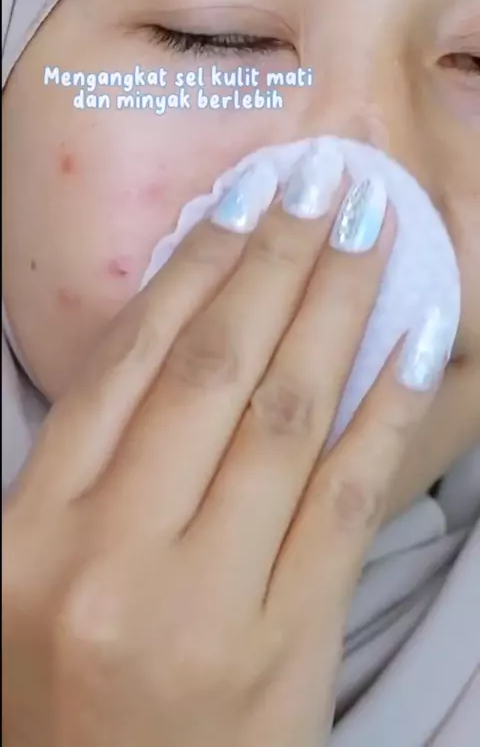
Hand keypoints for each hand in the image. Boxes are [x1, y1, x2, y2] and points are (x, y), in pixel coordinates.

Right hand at [2, 169, 440, 746]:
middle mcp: (111, 556)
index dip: (190, 273)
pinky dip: (386, 414)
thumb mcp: (30, 575)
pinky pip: (346, 504)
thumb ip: (85, 469)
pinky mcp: (289, 650)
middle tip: (320, 188)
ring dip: (334, 311)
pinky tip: (413, 345)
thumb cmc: (57, 696)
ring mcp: (206, 603)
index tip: (238, 210)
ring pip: (283, 416)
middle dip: (274, 263)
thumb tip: (166, 338)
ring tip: (369, 235)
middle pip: (209, 368)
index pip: (126, 364)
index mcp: (32, 532)